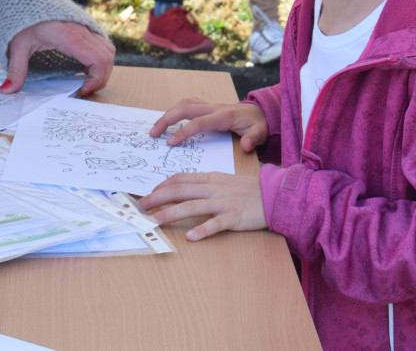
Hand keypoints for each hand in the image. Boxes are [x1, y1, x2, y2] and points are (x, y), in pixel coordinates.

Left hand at [1, 20, 114, 96]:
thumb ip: (16, 69)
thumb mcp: (17, 45)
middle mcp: (83, 30)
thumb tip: (7, 90)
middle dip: (101, 78)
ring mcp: (86, 27)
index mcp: (70, 36)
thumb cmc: (23, 18)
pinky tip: (84, 67)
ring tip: (86, 81)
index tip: (83, 91)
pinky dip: (99, 58)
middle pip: (107, 58)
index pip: (98, 60)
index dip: (96, 79)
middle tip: (84, 91)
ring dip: (102, 68)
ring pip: (108, 50)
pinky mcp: (86, 27)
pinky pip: (102, 44)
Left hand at [138, 171, 265, 240]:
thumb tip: (184, 189)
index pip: (180, 179)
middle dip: (157, 198)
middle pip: (180, 191)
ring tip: (155, 221)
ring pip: (192, 206)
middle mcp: (213, 189)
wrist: (275, 194)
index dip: (161, 186)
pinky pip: (216, 224)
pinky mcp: (234, 217)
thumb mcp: (224, 181)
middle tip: (141, 206)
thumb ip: (205, 184)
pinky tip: (191, 237)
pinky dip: (203, 230)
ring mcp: (223, 203)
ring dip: (171, 214)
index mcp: (210, 179)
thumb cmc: (249, 189)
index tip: (149, 193)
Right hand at [148, 98, 268, 151]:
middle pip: (185, 108)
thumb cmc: (258, 124)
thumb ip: (254, 138)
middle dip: (166, 119)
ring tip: (155, 129)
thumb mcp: (261, 132)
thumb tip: (247, 145)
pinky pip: (187, 104)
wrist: (260, 112)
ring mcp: (209, 105)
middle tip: (153, 134)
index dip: (183, 132)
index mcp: (223, 116)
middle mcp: (213, 108)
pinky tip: (167, 121)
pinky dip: (174, 110)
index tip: (170, 143)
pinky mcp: (206, 106)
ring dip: (167, 114)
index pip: (198, 122)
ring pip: (183, 104)